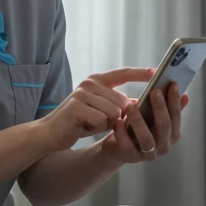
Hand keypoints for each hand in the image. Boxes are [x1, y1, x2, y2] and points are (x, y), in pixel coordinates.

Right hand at [35, 67, 155, 152]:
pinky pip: (103, 120)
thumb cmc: (78, 122)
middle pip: (122, 102)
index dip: (139, 73)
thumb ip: (116, 104)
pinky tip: (83, 126)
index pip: (122, 73)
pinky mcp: (78, 106)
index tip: (155, 72)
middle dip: (115, 117)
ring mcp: (83, 93)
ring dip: (105, 123)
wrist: (50, 133)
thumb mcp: (100, 110)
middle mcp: (90, 83)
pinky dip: (96, 128)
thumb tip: (137, 102)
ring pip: (114, 112)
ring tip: (88, 123)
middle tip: (95, 120)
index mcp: (96, 80)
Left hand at [100, 80, 189, 164]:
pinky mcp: (130, 157)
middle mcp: (163, 146)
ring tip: (131, 105)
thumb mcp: (153, 118)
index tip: (173, 84)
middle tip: (154, 91)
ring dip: (139, 121)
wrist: (117, 148)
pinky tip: (119, 121)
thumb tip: (185, 96)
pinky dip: (122, 133)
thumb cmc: (137, 129)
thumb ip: (168, 109)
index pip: (176, 117)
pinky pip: (127, 146)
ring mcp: (147, 154)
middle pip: (164, 127)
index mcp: (171, 135)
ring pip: (147, 139)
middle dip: (160, 108)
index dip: (175, 101)